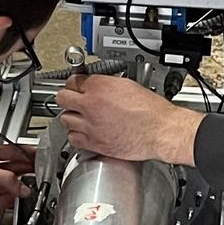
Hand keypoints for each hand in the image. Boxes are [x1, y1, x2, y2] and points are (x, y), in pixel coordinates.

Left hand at [0, 144, 33, 224]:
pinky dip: (15, 201)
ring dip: (23, 187)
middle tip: (42, 173)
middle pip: (15, 169)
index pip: (11, 151)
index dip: (26, 154)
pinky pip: (6, 201)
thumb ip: (4, 177)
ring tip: (34, 186)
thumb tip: (22, 185)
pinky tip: (20, 199)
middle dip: (29, 170)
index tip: (40, 157)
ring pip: (12, 186)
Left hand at [58, 74, 201, 163]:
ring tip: (82, 117)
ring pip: (65, 119)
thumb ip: (106, 85)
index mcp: (99, 87)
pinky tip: (86, 132)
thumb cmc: (151, 110)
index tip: (77, 86)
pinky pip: (73, 138)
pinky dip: (77, 135)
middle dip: (68, 98)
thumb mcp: (128, 85)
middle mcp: (91, 105)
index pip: (72, 81)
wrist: (161, 130)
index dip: (75, 84)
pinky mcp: (94, 143)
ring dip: (72, 117)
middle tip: (74, 100)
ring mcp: (90, 126)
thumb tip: (97, 86)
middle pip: (62, 98)